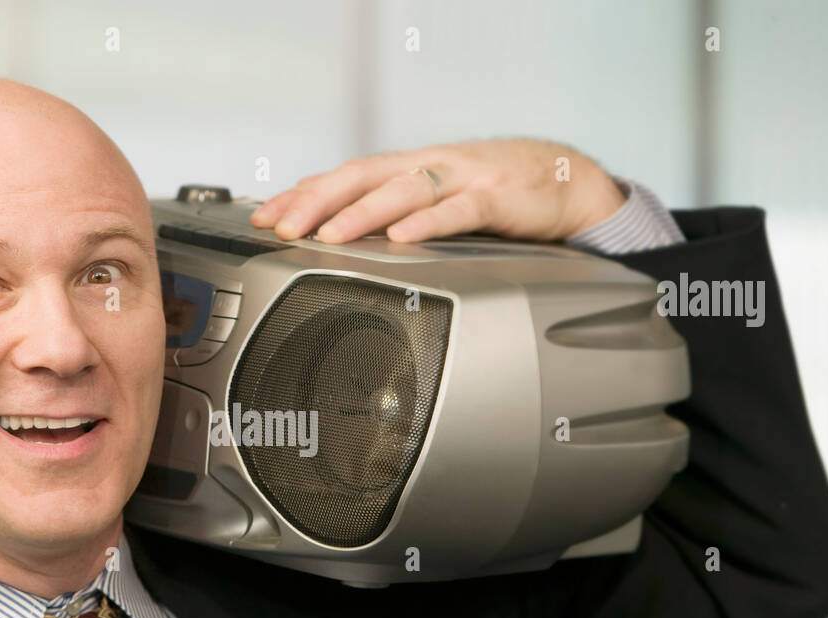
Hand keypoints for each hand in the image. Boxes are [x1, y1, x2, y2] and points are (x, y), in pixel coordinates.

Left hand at [250, 138, 625, 244]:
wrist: (562, 181)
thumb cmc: (492, 194)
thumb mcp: (434, 200)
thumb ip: (391, 215)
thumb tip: (338, 237)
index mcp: (406, 170)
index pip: (342, 177)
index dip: (301, 194)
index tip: (265, 216)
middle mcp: (426, 168)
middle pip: (361, 177)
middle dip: (316, 202)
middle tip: (282, 225)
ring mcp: (459, 180)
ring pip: (402, 192)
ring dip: (361, 214)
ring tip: (328, 235)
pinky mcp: (494, 199)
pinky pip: (456, 212)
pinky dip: (427, 224)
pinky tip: (402, 238)